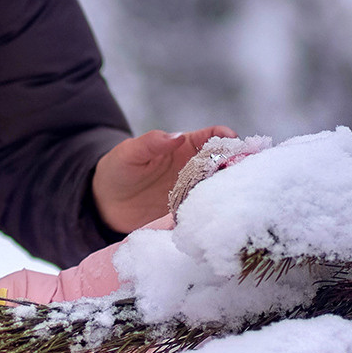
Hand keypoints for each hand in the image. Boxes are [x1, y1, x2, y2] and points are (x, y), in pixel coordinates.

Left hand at [91, 127, 235, 233]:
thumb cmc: (118, 168)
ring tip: (240, 195)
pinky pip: (205, 209)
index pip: (210, 137)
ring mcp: (192, 190)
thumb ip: (152, 143)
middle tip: (246, 172)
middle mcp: (193, 167)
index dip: (224, 136)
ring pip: (218, 187)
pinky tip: (223, 215)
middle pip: (222, 163)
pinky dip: (214, 211)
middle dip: (236, 164)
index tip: (234, 141)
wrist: (106, 202)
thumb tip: (178, 136)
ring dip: (229, 189)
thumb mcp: (131, 153)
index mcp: (183, 147)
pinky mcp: (187, 211)